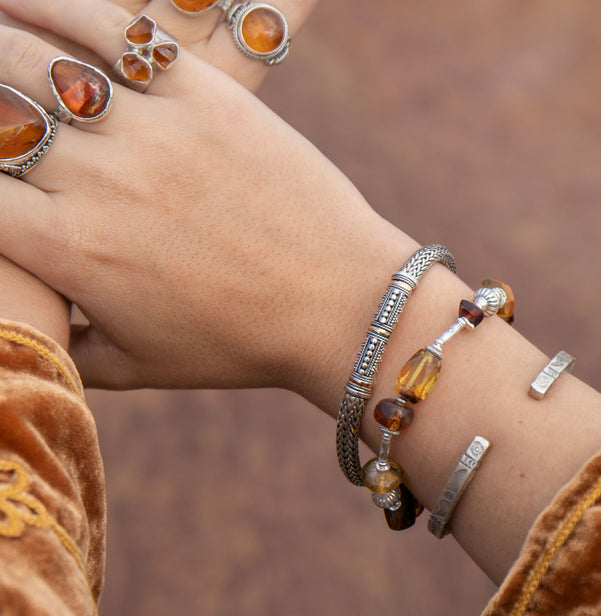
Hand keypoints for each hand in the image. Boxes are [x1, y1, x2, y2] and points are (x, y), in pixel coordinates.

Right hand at [0, 0, 416, 392]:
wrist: (339, 308)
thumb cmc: (240, 345)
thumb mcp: (141, 365)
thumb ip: (67, 347)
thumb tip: (33, 334)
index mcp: (68, 253)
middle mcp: (97, 182)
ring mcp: (154, 132)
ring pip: (34, 60)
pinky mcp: (208, 96)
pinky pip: (117, 31)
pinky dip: (60, 7)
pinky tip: (27, 3)